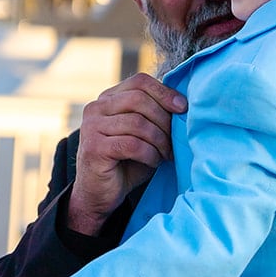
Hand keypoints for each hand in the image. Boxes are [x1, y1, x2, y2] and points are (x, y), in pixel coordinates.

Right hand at [68, 73, 186, 233]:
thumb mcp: (143, 133)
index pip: (139, 81)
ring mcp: (91, 127)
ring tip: (166, 154)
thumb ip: (154, 115)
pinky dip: (150, 154)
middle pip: (139, 100)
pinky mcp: (94, 148)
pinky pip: (132, 144)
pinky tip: (153, 161)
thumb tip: (184, 104)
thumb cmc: (127, 162)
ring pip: (137, 123)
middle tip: (175, 140)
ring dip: (159, 140)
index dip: (164, 92)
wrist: (100, 195)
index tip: (183, 108)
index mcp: (108, 98)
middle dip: (164, 120)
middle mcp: (96, 108)